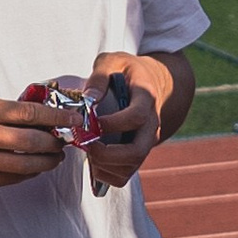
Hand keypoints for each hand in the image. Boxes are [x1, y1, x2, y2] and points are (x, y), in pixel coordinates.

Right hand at [0, 96, 69, 192]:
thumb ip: (8, 113)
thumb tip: (45, 118)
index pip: (30, 112)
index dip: (57, 117)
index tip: (74, 120)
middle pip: (32, 141)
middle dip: (55, 143)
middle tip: (63, 142)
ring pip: (25, 165)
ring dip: (47, 162)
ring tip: (54, 158)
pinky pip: (11, 179)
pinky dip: (28, 174)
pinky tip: (34, 169)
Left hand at [85, 53, 164, 189]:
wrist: (151, 83)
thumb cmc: (127, 72)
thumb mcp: (112, 61)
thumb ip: (99, 77)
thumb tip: (88, 100)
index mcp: (147, 99)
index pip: (136, 117)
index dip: (113, 124)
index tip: (90, 122)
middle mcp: (151, 125)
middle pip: (137, 151)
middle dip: (107, 154)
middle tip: (86, 146)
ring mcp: (146, 142)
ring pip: (130, 167)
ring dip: (103, 165)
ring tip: (86, 150)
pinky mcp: (138, 154)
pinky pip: (124, 175)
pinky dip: (105, 174)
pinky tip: (92, 160)